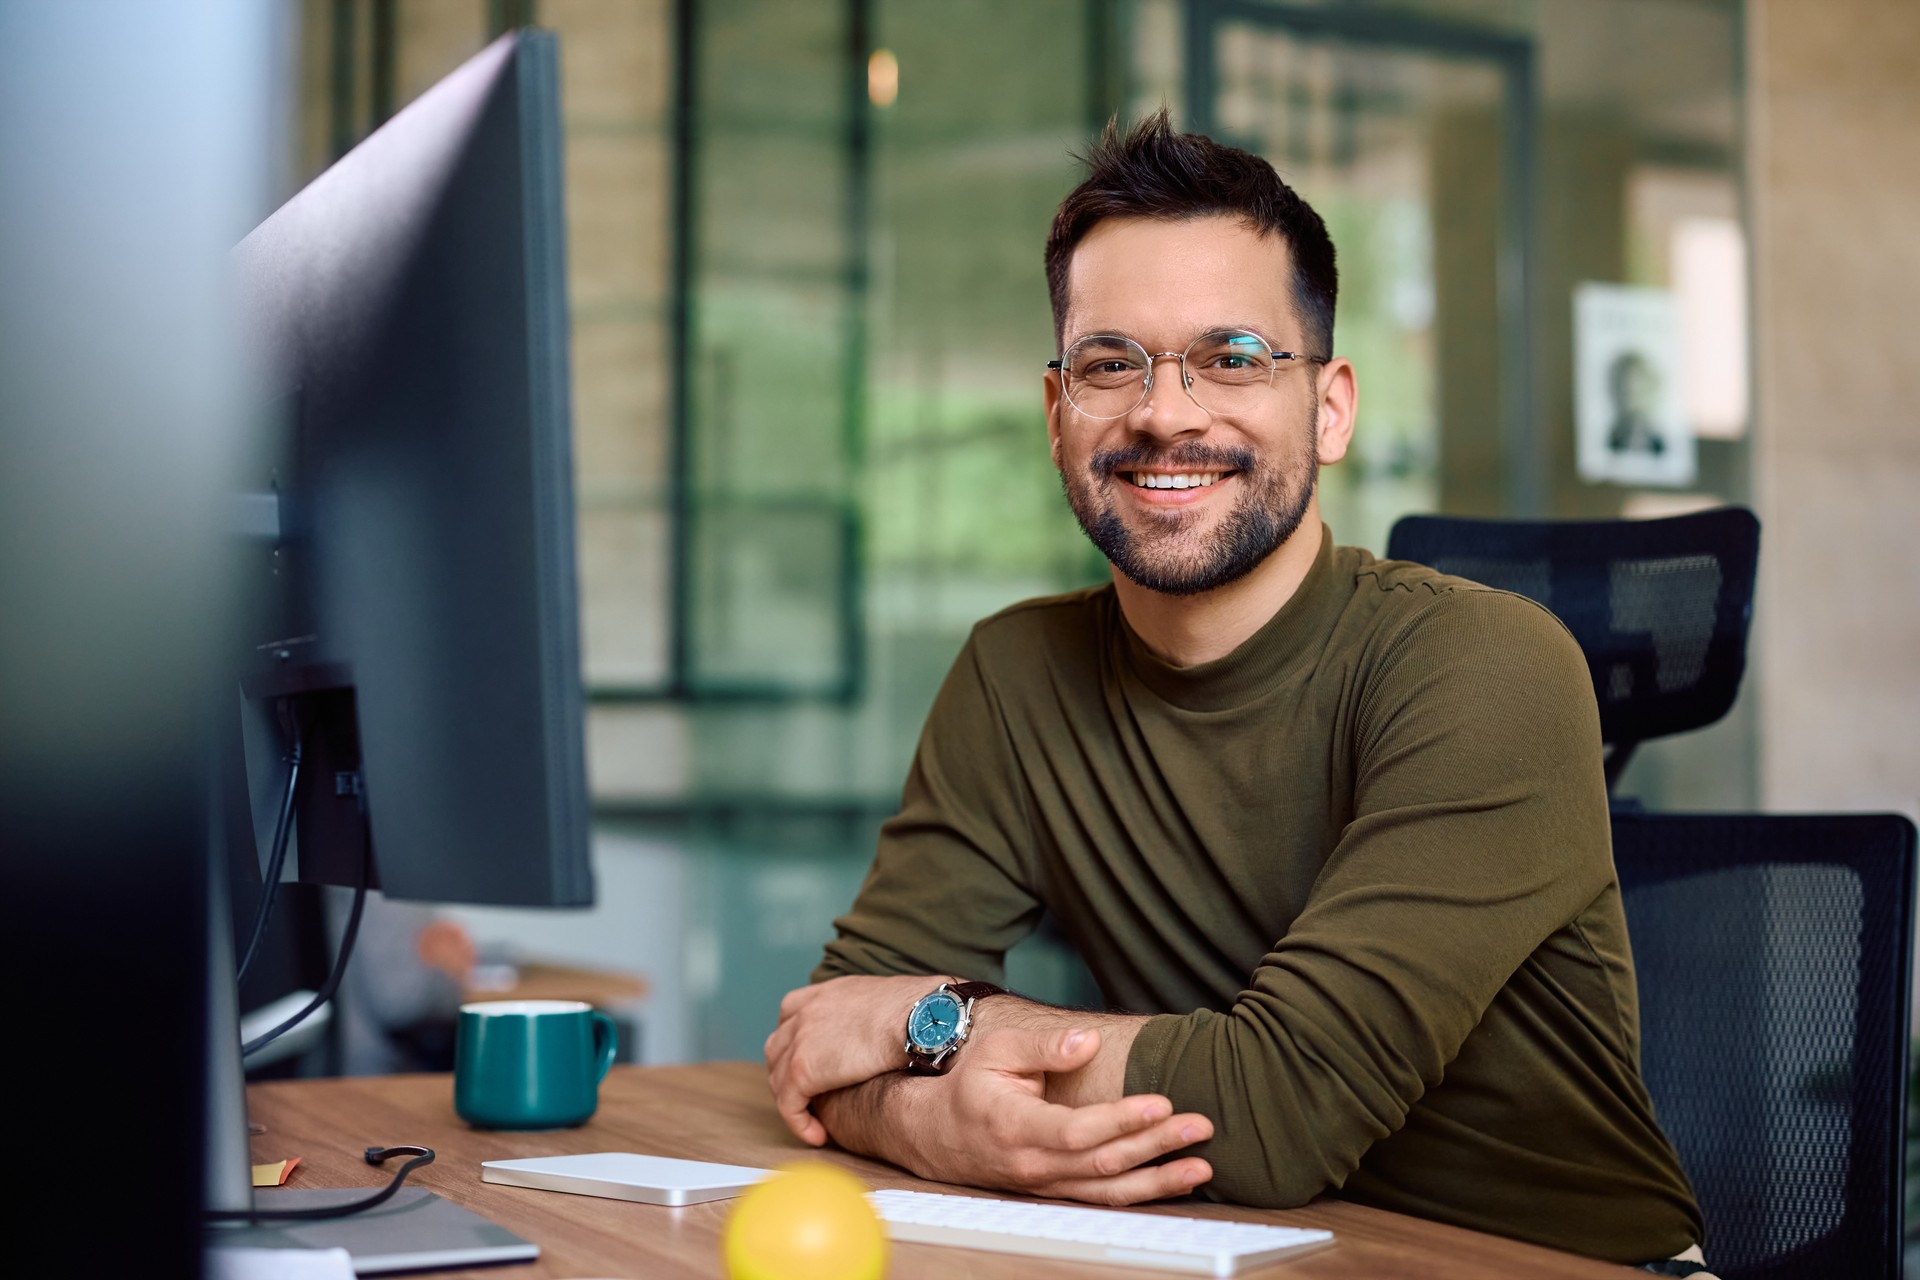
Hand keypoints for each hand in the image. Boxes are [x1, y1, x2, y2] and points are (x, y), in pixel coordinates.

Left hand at [765, 974, 946, 1145]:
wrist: (922, 1019)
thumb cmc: (920, 1013)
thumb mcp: (884, 1001)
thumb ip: (868, 1015)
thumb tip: (883, 1030)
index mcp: (824, 994)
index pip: (791, 1014)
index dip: (796, 1042)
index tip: (808, 1061)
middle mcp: (805, 1012)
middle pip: (778, 1048)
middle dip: (787, 1074)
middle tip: (809, 1098)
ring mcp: (800, 1039)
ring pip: (779, 1079)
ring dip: (793, 1102)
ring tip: (815, 1121)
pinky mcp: (802, 1069)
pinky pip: (789, 1105)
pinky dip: (800, 1123)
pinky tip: (818, 1136)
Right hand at [823, 1021, 1214, 1204]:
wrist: (935, 1132)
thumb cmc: (972, 1083)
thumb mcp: (999, 1050)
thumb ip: (1046, 1046)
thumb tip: (1089, 1041)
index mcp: (1016, 1125)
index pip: (1078, 1129)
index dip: (1122, 1120)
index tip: (1161, 1102)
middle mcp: (1033, 1164)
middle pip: (1103, 1161)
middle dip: (1156, 1145)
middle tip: (1200, 1127)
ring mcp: (1045, 1184)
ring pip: (1108, 1189)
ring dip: (1158, 1179)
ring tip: (1201, 1166)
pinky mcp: (1056, 1191)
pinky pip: (1103, 1197)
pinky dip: (1142, 1192)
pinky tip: (1173, 1181)